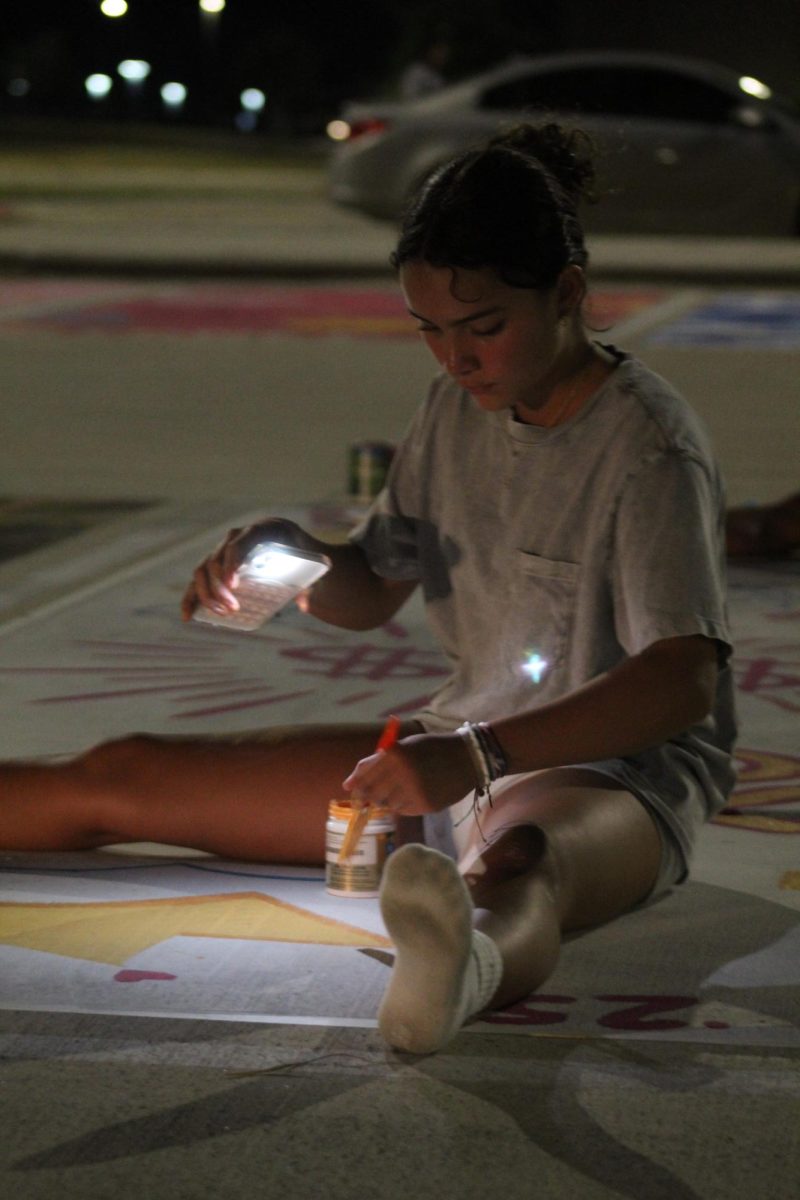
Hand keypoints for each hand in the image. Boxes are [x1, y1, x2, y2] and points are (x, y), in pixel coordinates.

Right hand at [180, 518, 320, 620]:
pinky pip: (199, 580)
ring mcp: (227, 549)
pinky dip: (191, 597)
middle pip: (218, 557)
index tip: (232, 586)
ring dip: (206, 593)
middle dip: (219, 585)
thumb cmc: (309, 558)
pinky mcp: (219, 566)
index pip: (242, 541)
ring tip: (221, 613)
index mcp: (267, 528)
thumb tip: (304, 604)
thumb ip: (313, 580)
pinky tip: (188, 616)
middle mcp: (241, 535)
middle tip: (232, 608)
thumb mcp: (316, 566)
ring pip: (204, 569)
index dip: (232, 561)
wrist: (302, 552)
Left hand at [342, 733, 478, 816]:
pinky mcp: (425, 805)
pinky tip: (414, 793)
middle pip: (372, 793)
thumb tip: (347, 784)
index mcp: (395, 754)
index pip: (364, 775)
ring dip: (389, 798)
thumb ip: (376, 762)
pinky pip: (403, 811)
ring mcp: (414, 792)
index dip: (355, 783)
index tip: (351, 788)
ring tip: (402, 787)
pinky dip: (403, 804)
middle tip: (376, 790)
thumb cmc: (433, 748)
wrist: (468, 758)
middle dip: (370, 793)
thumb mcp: (405, 746)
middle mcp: (403, 773)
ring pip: (387, 804)